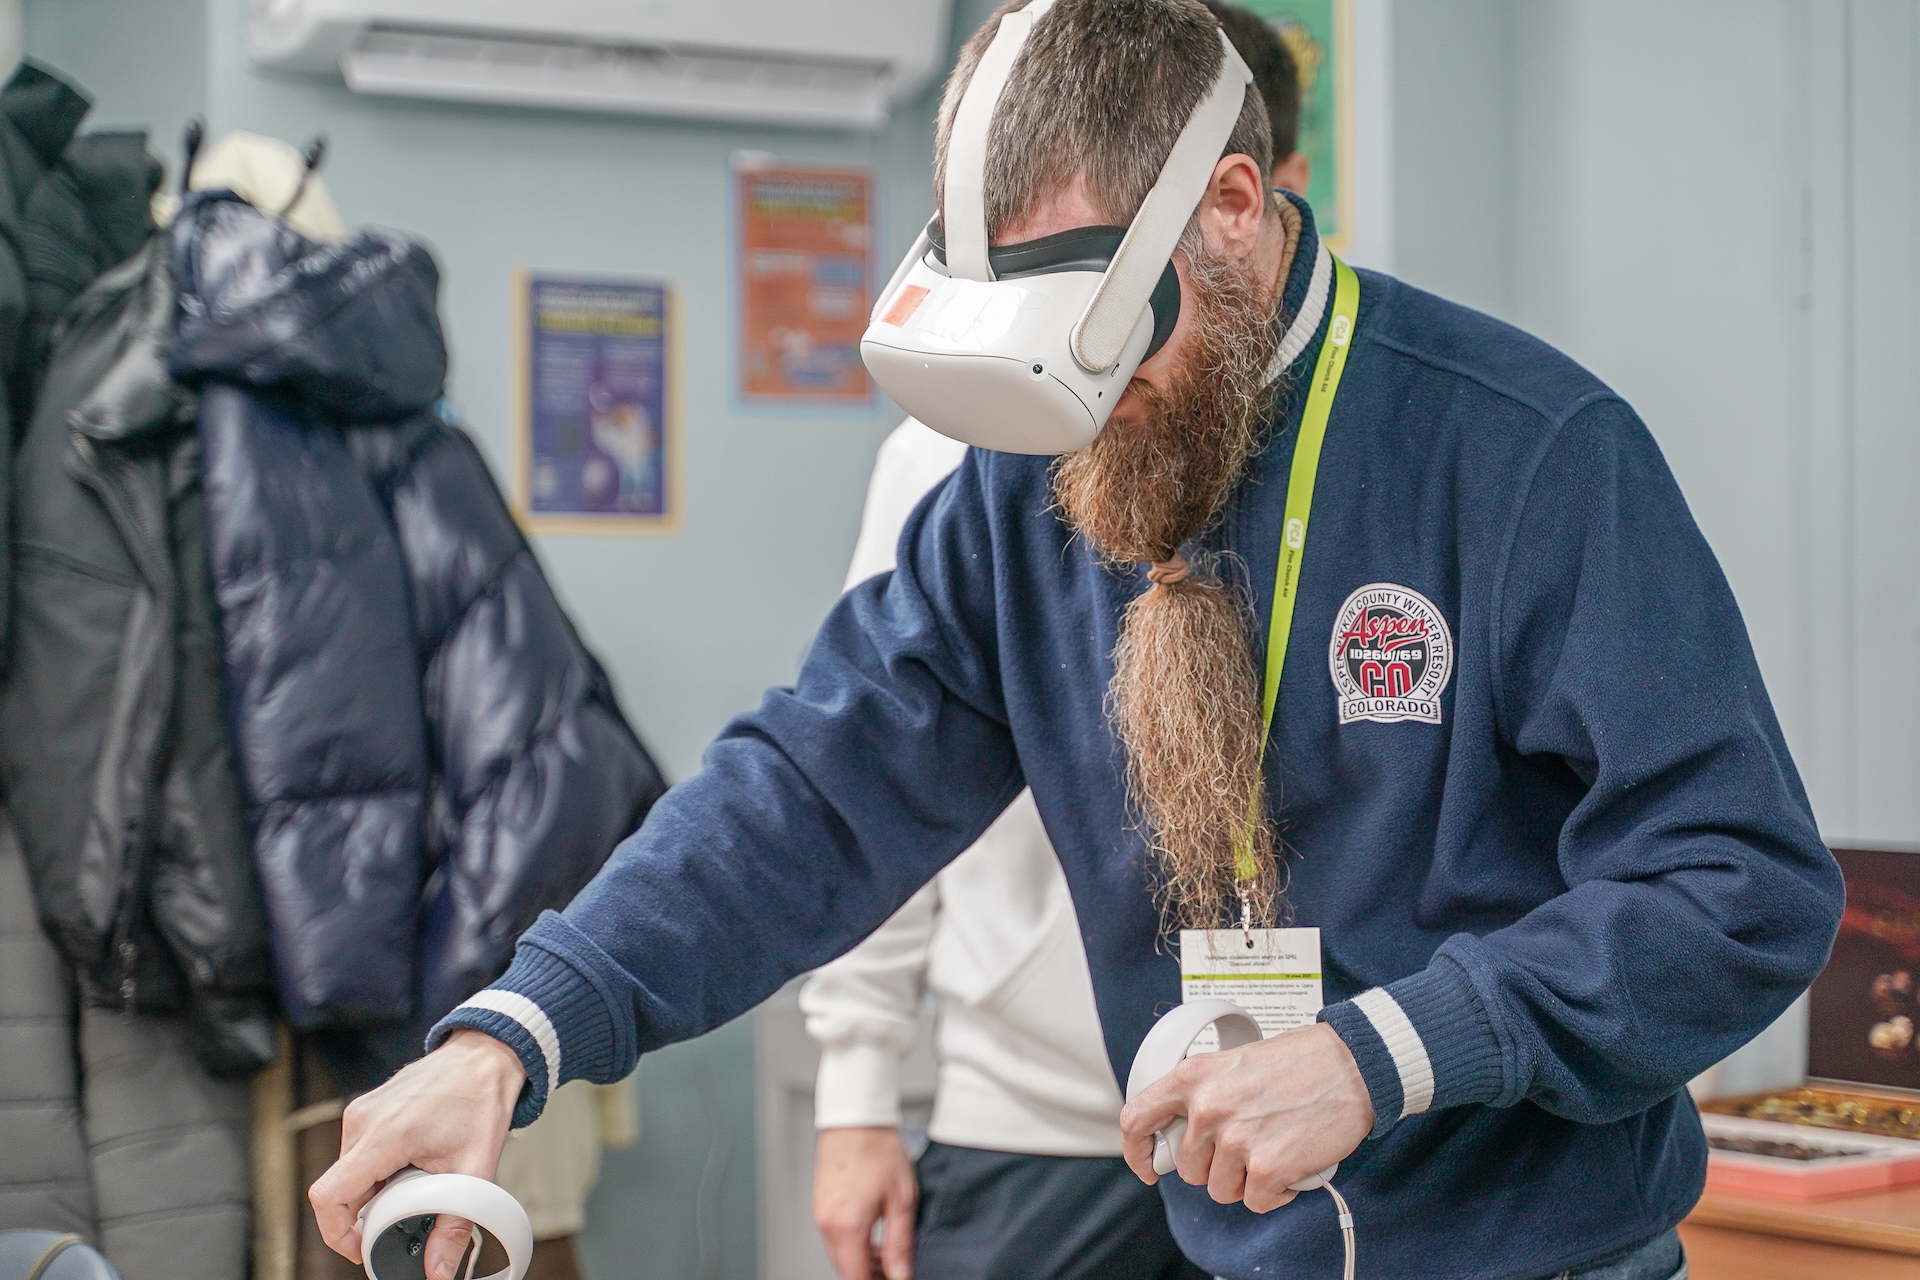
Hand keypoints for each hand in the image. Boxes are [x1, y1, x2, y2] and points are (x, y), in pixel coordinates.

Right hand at [309, 1030, 526, 1278]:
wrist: (486, 1055)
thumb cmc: (482, 1099)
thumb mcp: (476, 1169)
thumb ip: (455, 1225)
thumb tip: (439, 1270)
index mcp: (384, 1135)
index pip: (328, 1195)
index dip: (337, 1233)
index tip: (361, 1247)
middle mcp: (363, 1120)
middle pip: (340, 1189)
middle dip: (367, 1212)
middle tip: (405, 1214)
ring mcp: (361, 1111)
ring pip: (349, 1172)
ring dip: (375, 1189)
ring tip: (415, 1181)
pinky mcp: (366, 1107)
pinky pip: (358, 1152)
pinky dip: (378, 1169)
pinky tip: (411, 1163)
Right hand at [812, 1126, 917, 1279]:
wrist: (856, 1117)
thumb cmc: (878, 1148)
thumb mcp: (901, 1199)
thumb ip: (899, 1243)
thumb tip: (900, 1274)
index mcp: (847, 1224)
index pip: (856, 1277)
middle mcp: (827, 1222)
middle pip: (845, 1268)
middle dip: (869, 1274)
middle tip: (894, 1270)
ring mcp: (820, 1213)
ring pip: (839, 1253)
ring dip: (860, 1260)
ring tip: (886, 1254)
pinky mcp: (819, 1204)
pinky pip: (834, 1236)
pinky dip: (851, 1243)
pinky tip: (871, 1235)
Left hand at [1119, 1022, 1372, 1212]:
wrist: (1351, 1066)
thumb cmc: (1300, 1062)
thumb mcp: (1233, 1062)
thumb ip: (1203, 1093)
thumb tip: (1186, 1132)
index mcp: (1193, 1077)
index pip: (1137, 1119)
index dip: (1138, 1151)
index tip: (1149, 1164)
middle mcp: (1208, 1108)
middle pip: (1189, 1167)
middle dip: (1216, 1166)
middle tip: (1246, 1147)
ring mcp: (1236, 1139)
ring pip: (1220, 1188)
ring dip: (1245, 1180)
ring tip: (1272, 1150)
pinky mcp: (1266, 1167)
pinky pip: (1255, 1201)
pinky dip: (1274, 1193)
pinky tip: (1288, 1169)